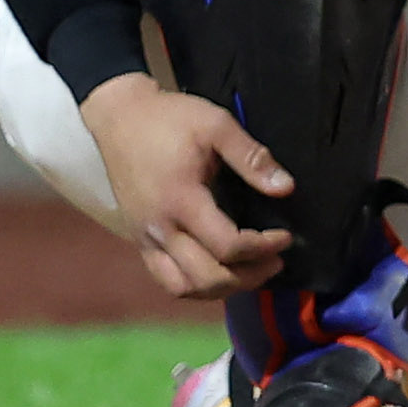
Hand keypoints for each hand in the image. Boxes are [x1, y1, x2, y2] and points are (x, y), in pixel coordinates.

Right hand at [80, 74, 294, 296]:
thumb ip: (252, 157)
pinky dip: (195, 286)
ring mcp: (145, 238)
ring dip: (222, 288)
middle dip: (249, 276)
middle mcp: (160, 228)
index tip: (285, 237)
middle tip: (276, 262)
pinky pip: (166, 280)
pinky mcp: (139, 240)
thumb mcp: (216, 125)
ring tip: (251, 273)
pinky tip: (218, 272)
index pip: (227, 245)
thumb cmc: (170, 118)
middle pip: (208, 277)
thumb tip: (286, 188)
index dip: (263, 248)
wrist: (120, 118)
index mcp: (181, 200)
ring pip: (184, 287)